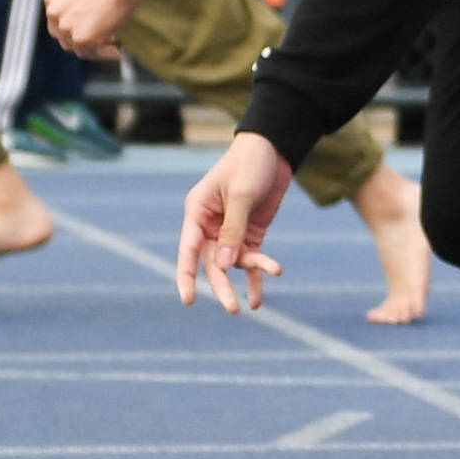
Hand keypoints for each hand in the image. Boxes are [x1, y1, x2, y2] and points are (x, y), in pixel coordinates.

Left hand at [44, 0, 163, 58]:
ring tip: (113, 46)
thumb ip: (76, 6)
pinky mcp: (81, 38)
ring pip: (78, 48)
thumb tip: (86, 23)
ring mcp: (66, 27)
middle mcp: (53, 13)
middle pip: (65, 38)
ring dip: (96, 49)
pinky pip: (92, 53)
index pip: (57, 23)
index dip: (75, 29)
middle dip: (84, 41)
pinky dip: (105, 54)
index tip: (91, 31)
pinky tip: (117, 51)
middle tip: (104, 41)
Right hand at [180, 134, 298, 312]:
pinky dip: (256, 276)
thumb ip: (233, 230)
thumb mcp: (241, 195)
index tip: (188, 300)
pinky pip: (250, 259)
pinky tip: (258, 298)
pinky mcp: (250, 233)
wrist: (273, 148)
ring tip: (260, 297)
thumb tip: (224, 264)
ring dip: (247, 277)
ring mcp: (230, 230)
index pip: (188, 249)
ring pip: (233, 263)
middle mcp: (209, 225)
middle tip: (232, 310)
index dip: (186, 276)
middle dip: (221, 286)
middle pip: (211, 263)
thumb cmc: (250, 164)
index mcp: (197, 212)